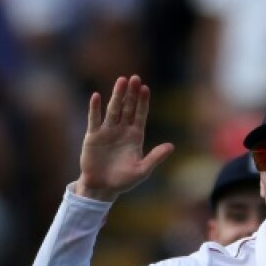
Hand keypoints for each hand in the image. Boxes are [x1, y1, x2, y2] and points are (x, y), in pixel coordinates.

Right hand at [75, 75, 174, 201]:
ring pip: (113, 109)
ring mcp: (107, 131)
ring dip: (117, 95)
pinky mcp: (93, 136)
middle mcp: (122, 130)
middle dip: (131, 93)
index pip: (140, 115)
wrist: (102, 188)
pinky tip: (96, 96)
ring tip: (121, 81)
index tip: (145, 88)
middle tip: (134, 78)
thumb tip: (171, 146)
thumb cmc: (123, 181)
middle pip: (128, 108)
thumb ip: (155, 157)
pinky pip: (94, 119)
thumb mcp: (142, 170)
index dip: (142, 102)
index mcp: (135, 136)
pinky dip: (95, 108)